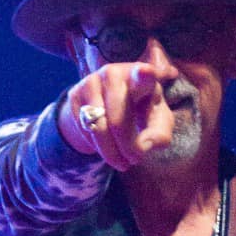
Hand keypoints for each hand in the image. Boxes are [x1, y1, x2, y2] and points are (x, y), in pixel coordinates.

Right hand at [57, 62, 174, 170]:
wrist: (109, 105)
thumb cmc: (142, 113)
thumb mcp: (158, 125)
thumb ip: (160, 136)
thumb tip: (142, 146)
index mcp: (141, 77)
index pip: (142, 75)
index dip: (144, 75)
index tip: (146, 73)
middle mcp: (114, 73)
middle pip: (118, 120)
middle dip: (126, 147)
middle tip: (134, 160)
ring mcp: (91, 81)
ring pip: (98, 128)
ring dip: (111, 152)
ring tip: (122, 162)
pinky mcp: (75, 94)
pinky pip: (85, 130)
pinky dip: (97, 146)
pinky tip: (106, 146)